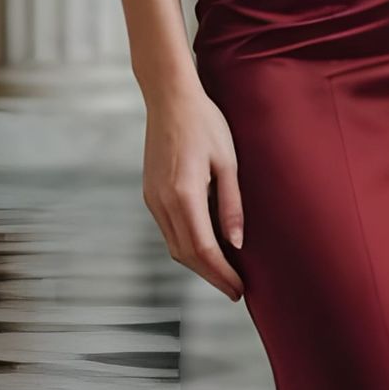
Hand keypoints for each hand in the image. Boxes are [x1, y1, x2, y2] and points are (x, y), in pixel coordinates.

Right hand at [142, 86, 245, 301]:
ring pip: (174, 245)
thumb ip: (232, 204)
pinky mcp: (150, 194)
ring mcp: (152, 199)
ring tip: (224, 272)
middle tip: (234, 289)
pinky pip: (168, 230)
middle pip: (186, 254)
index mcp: (185, 194)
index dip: (222, 274)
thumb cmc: (205, 124)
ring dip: (197, 263)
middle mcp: (163, 202)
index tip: (239, 289)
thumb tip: (236, 243)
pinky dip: (187, 245)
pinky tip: (206, 245)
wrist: (170, 99)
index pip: (204, 249)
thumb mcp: (228, 161)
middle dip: (211, 275)